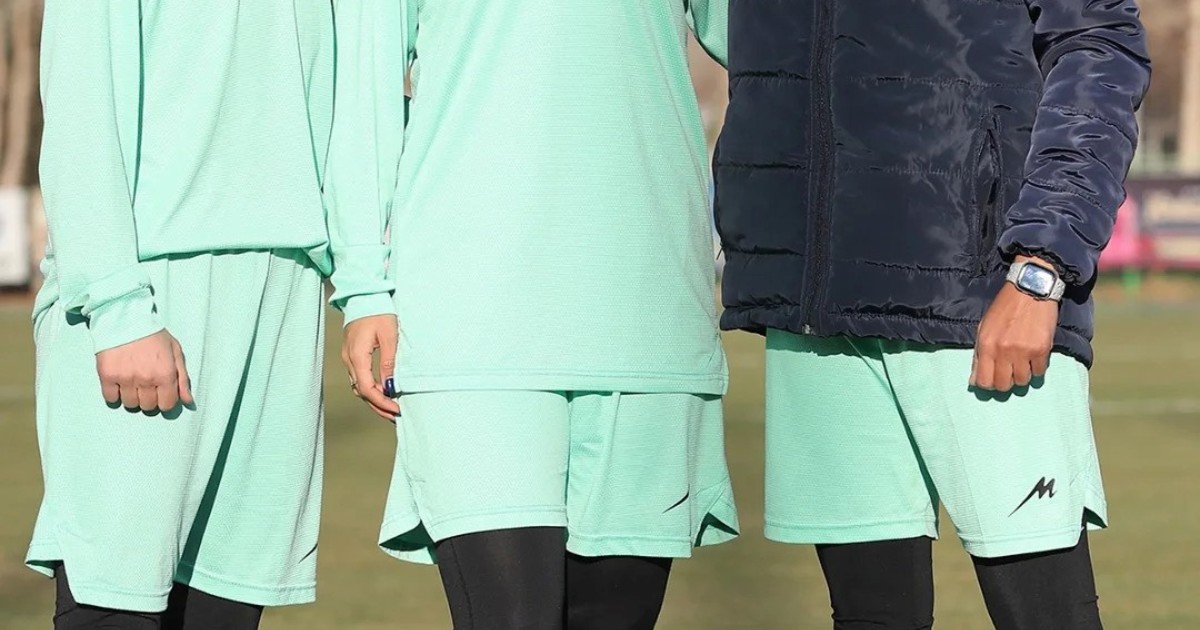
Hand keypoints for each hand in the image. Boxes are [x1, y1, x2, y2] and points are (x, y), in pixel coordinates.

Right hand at [96, 330, 193, 411]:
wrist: (125, 319)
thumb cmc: (153, 335)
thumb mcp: (176, 352)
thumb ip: (183, 378)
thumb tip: (188, 401)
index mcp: (166, 374)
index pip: (167, 405)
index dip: (165, 401)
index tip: (161, 393)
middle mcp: (146, 379)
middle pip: (148, 407)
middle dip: (149, 398)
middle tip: (147, 385)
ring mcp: (126, 379)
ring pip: (130, 404)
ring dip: (132, 397)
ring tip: (133, 382)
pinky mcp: (107, 376)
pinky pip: (110, 398)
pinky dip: (114, 394)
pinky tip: (119, 384)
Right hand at [341, 314, 400, 420]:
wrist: (364, 295)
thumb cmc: (378, 311)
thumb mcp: (390, 336)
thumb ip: (389, 362)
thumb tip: (391, 386)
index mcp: (357, 356)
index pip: (367, 389)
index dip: (382, 402)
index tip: (396, 409)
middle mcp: (349, 359)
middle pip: (361, 391)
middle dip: (378, 406)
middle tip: (395, 415)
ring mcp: (348, 357)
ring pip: (358, 386)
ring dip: (374, 398)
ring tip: (390, 407)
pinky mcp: (352, 354)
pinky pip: (359, 377)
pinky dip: (370, 388)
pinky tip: (383, 391)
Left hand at [970, 257, 1059, 392]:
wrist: (1029, 290)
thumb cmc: (1004, 308)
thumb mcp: (984, 328)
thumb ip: (979, 355)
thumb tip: (976, 380)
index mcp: (986, 345)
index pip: (984, 381)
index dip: (988, 385)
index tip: (992, 380)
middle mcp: (1003, 351)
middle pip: (1003, 385)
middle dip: (1005, 383)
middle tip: (1008, 373)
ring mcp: (1023, 351)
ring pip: (1022, 381)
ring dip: (1021, 375)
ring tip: (1022, 363)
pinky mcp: (1042, 349)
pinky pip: (1039, 372)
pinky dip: (1036, 368)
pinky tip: (1034, 357)